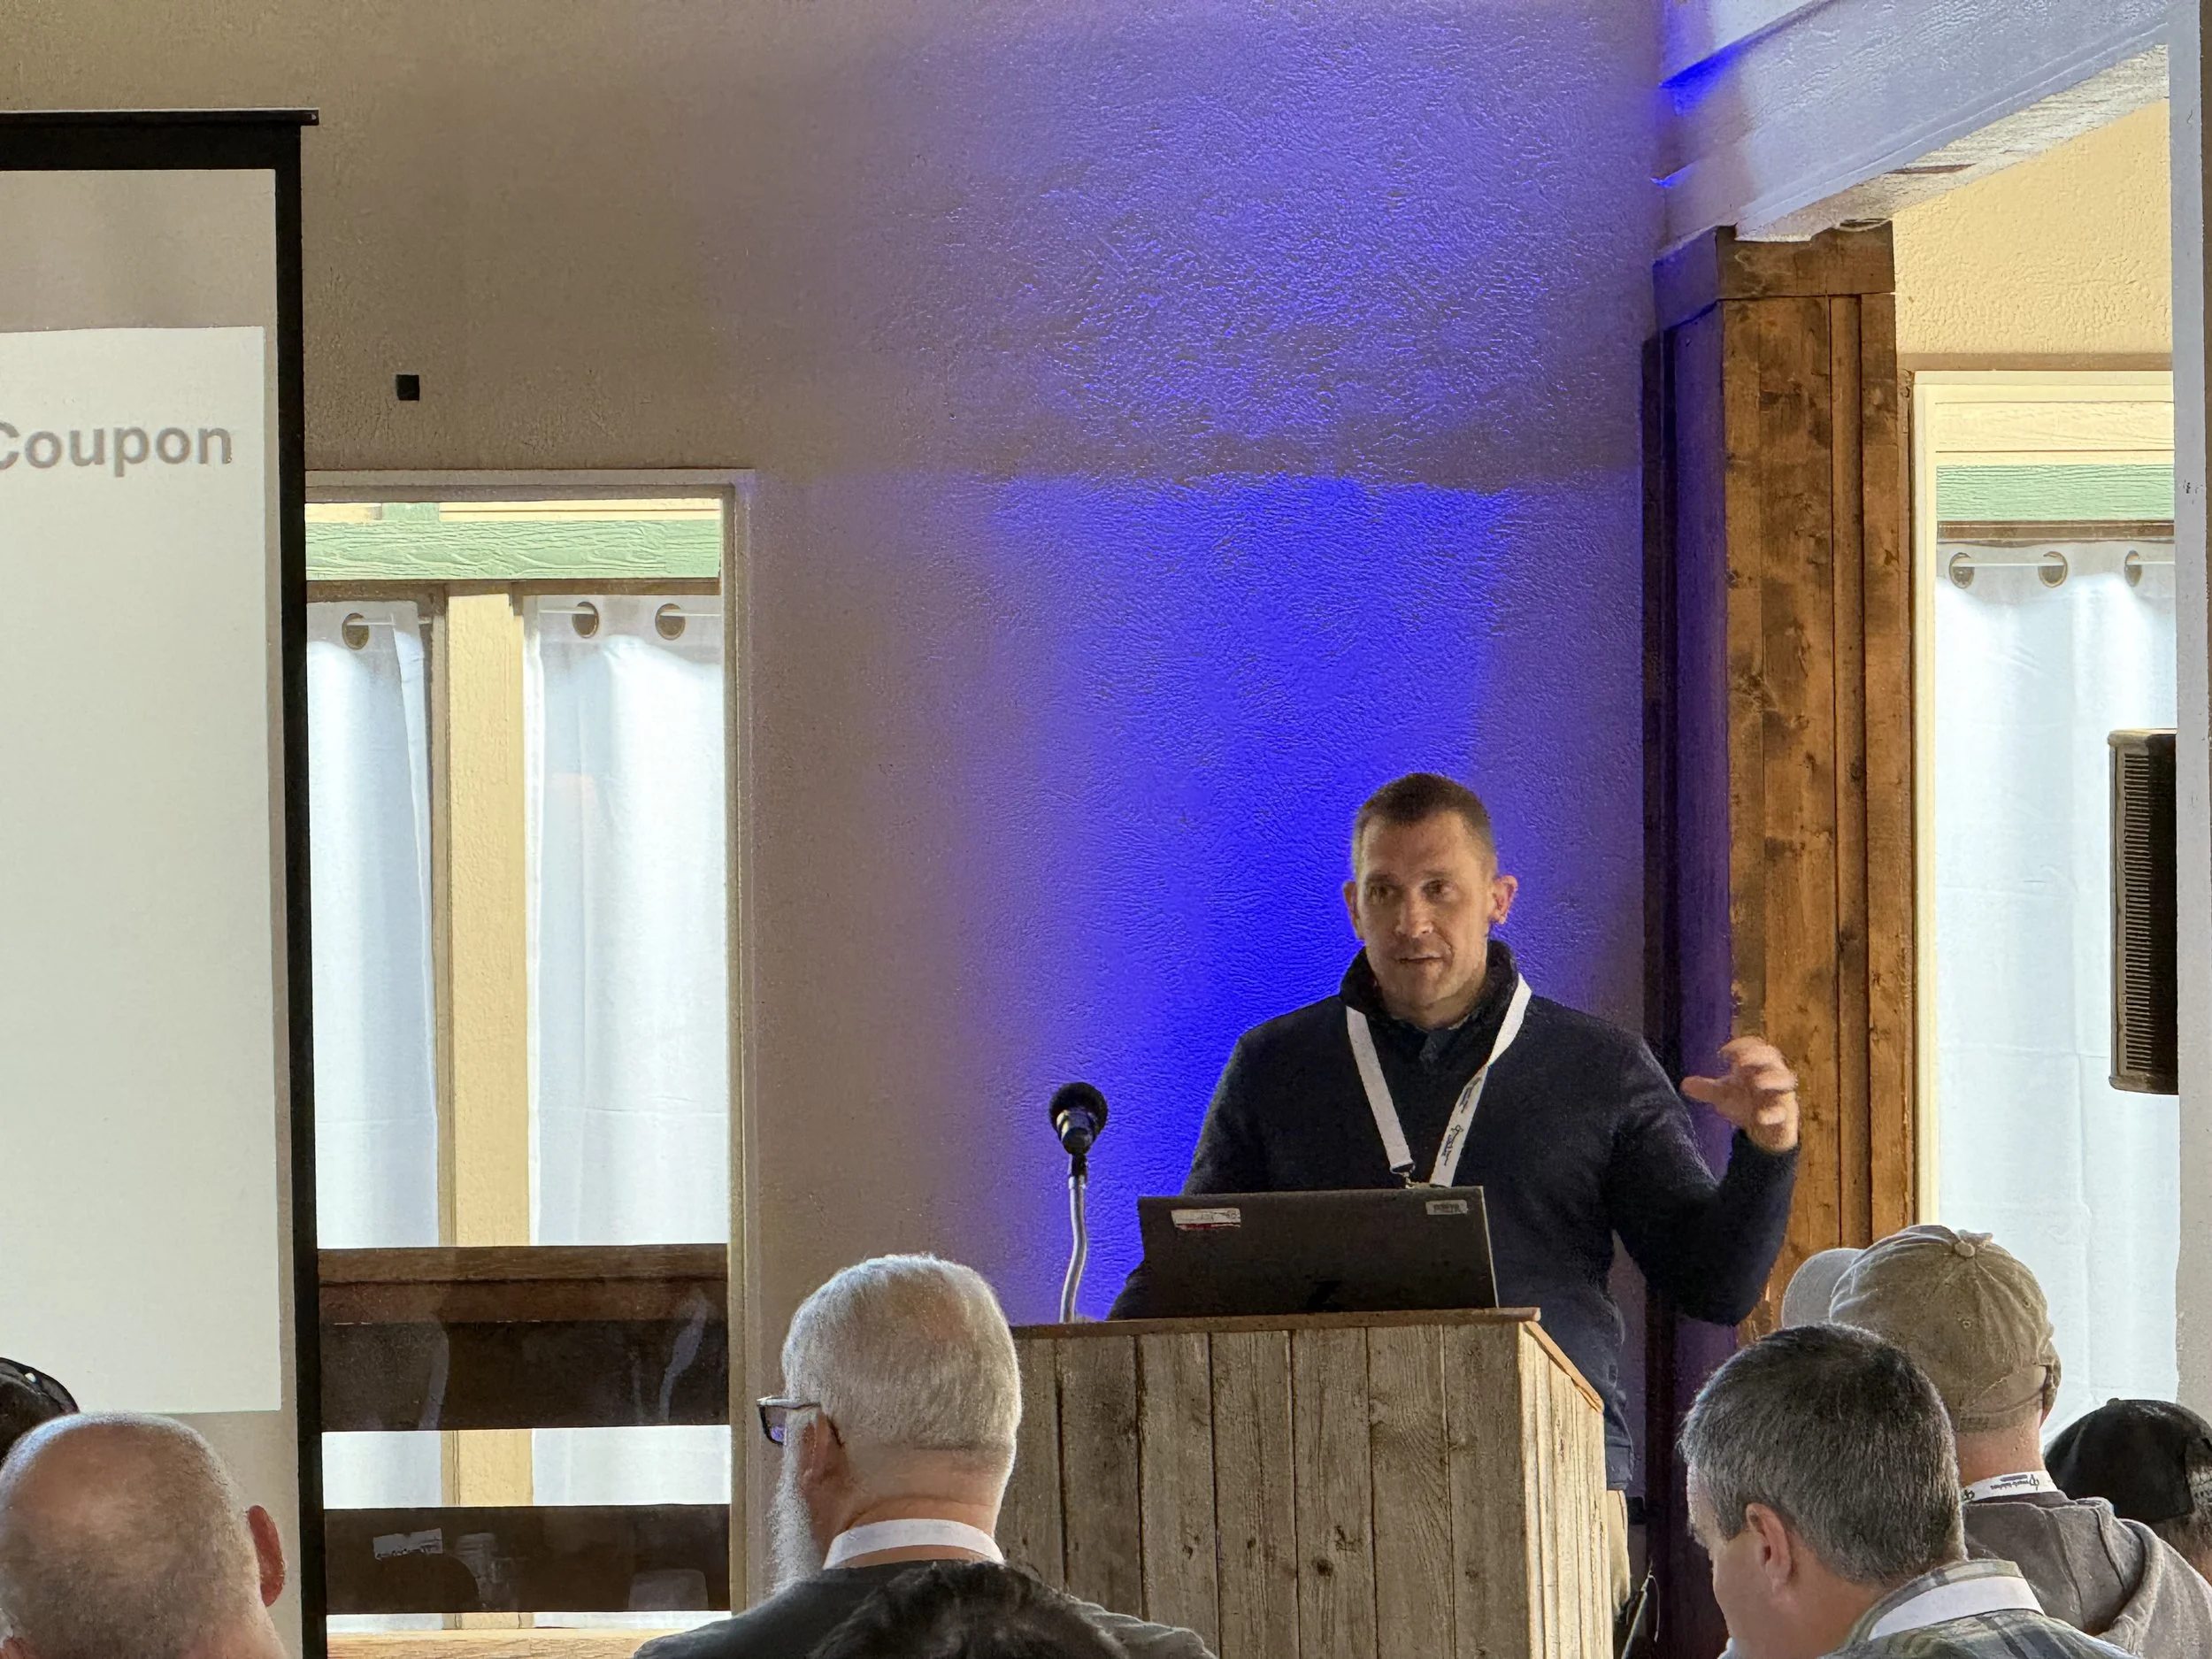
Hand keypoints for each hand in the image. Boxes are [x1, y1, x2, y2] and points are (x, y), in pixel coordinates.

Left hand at [1682, 1036, 1800, 1153]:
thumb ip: (1706, 1089)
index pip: (1753, 1046)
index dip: (1741, 1046)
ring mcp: (1781, 1094)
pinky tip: (1761, 1117)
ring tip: (1757, 1083)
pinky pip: (1784, 1112)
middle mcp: (1771, 1075)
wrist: (1766, 1131)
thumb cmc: (1746, 1104)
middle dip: (1758, 1055)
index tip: (1722, 1053)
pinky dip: (1774, 1113)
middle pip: (1772, 1056)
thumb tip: (1684, 1084)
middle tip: (1740, 1062)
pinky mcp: (1786, 1114)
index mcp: (1755, 1066)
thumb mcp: (1723, 1096)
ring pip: (1786, 1079)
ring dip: (1772, 1079)